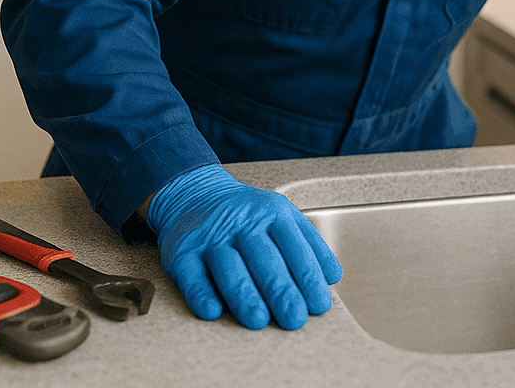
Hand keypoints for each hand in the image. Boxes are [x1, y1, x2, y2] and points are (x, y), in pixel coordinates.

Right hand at [145, 165, 342, 328]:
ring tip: (259, 320)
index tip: (319, 305)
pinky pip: (192, 275)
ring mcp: (211, 236)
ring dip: (244, 296)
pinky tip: (212, 311)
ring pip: (230, 268)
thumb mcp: (281, 217)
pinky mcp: (182, 251)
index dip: (309, 278)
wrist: (195, 194)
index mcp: (274, 214)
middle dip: (282, 292)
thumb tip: (331, 277)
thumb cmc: (248, 216)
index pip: (296, 248)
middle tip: (294, 319)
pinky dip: (202, 294)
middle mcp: (243, 222)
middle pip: (266, 260)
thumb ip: (307, 243)